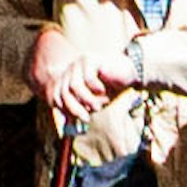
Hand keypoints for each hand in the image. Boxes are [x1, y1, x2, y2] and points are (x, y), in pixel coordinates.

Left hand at [31, 0, 138, 125]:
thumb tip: (69, 126)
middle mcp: (71, 69)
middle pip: (63, 90)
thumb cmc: (111, 88)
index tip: (74, 120)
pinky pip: (87, 78)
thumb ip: (82, 109)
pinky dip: (95, 88)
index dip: (63, 108)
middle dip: (73, 108)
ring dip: (86, 99)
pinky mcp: (90, 59)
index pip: (56, 94)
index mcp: (69, 78)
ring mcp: (79, 63)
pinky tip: (103, 90)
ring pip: (74, 85)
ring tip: (98, 106)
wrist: (129, 73)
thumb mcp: (95, 102)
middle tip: (86, 118)